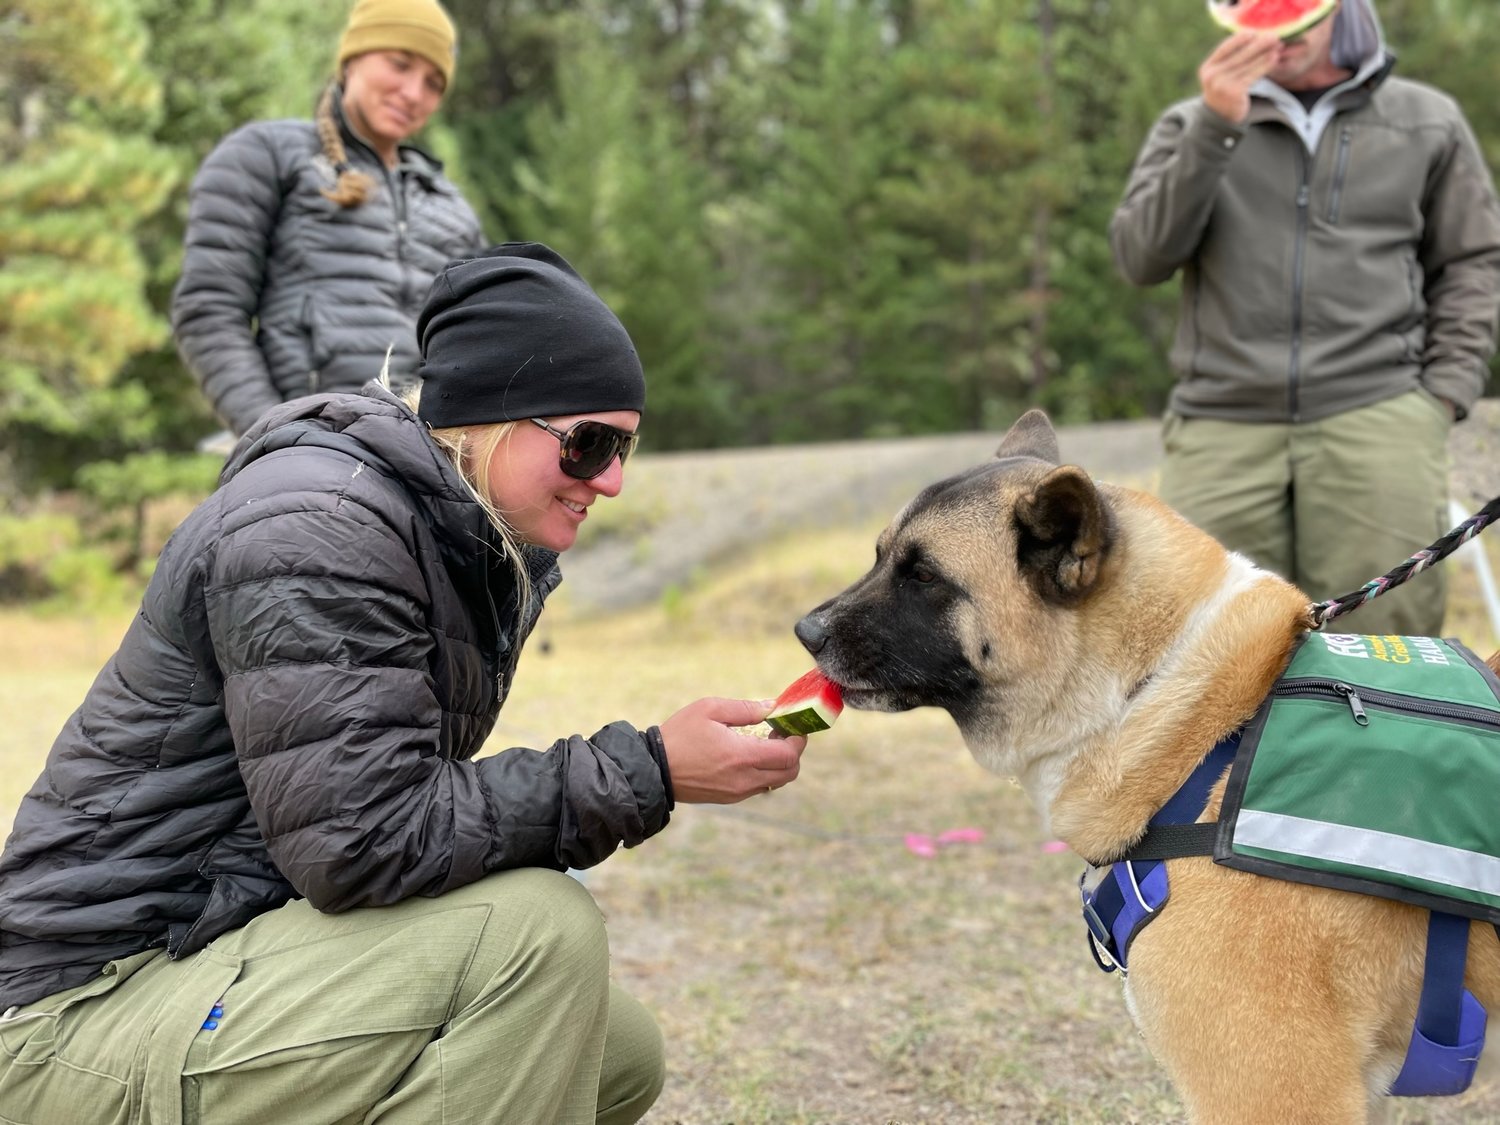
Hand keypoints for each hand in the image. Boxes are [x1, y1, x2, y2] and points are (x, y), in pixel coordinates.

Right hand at [658, 697, 806, 804]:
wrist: (654, 770)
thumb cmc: (680, 735)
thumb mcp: (710, 709)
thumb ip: (745, 708)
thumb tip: (771, 707)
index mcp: (742, 756)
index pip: (789, 755)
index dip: (798, 739)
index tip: (793, 725)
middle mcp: (744, 779)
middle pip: (790, 772)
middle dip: (793, 752)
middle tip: (782, 733)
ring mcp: (737, 792)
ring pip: (777, 782)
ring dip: (780, 763)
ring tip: (765, 742)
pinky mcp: (730, 798)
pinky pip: (759, 787)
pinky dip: (765, 772)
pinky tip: (749, 755)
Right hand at [1199, 31, 1279, 122]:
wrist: (1220, 117)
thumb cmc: (1223, 91)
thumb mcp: (1220, 74)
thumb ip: (1229, 59)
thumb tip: (1251, 36)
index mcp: (1207, 68)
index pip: (1224, 48)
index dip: (1240, 38)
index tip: (1255, 32)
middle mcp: (1212, 76)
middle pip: (1239, 55)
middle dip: (1258, 44)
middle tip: (1273, 36)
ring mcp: (1222, 84)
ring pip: (1248, 64)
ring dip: (1265, 53)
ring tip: (1278, 45)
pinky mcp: (1234, 92)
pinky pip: (1253, 75)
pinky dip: (1265, 65)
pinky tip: (1274, 58)